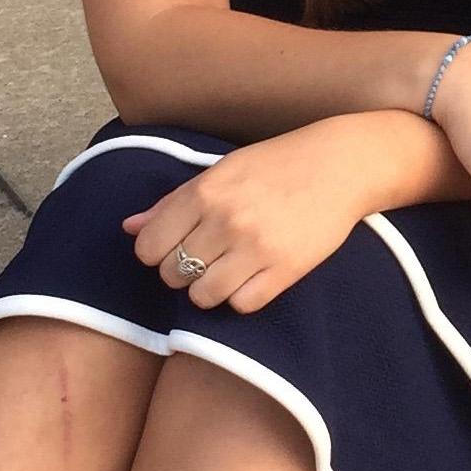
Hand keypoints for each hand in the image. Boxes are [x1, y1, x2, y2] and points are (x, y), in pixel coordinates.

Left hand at [121, 124, 370, 313]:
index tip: (175, 247)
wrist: (340, 166)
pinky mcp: (285, 269)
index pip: (148, 247)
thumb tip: (130, 228)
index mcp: (204, 192)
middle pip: (172, 274)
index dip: (156, 253)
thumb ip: (173, 202)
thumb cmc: (276, 165)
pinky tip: (251, 278)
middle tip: (205, 258)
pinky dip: (240, 297)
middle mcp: (225, 221)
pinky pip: (241, 305)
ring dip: (208, 290)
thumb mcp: (220, 172)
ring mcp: (255, 247)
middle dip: (182, 272)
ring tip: (225, 272)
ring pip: (202, 296)